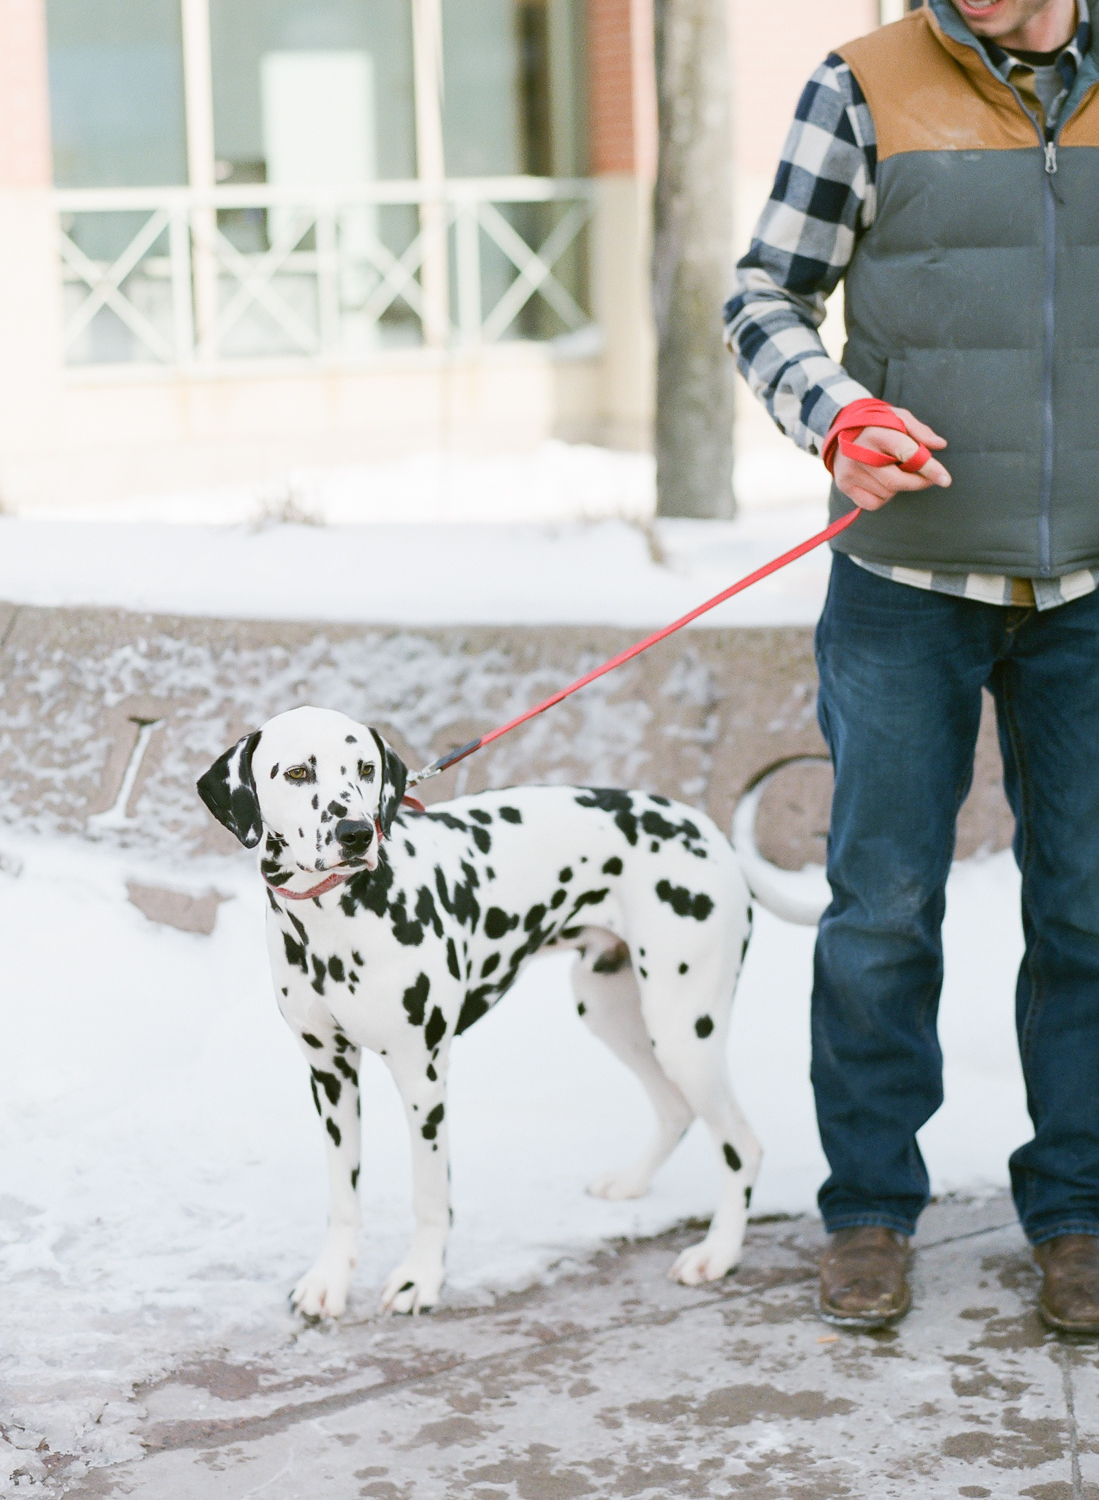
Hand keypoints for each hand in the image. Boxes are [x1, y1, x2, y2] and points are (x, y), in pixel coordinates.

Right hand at [833, 408, 950, 510]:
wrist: (839, 430)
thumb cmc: (877, 425)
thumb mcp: (898, 417)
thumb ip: (920, 431)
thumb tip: (940, 445)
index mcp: (876, 432)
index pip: (907, 453)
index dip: (928, 468)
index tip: (946, 480)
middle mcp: (860, 453)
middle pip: (897, 481)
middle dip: (918, 482)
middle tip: (928, 479)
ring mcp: (850, 471)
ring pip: (888, 493)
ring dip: (898, 487)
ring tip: (890, 469)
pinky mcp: (844, 485)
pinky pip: (874, 503)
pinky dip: (883, 497)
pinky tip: (880, 482)